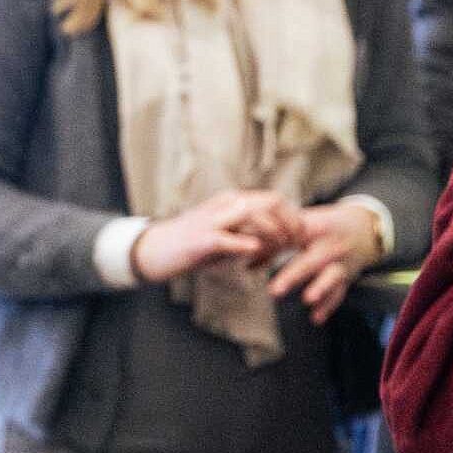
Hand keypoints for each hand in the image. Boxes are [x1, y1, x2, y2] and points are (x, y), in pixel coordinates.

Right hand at [127, 188, 301, 285]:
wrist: (152, 251)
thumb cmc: (190, 246)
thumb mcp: (224, 234)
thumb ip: (249, 232)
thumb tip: (277, 240)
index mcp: (231, 201)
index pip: (274, 199)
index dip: (294, 216)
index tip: (300, 237)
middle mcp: (224, 205)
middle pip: (270, 202)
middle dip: (290, 222)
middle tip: (296, 243)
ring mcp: (212, 220)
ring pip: (254, 215)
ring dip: (274, 233)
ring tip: (280, 250)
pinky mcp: (201, 240)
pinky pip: (228, 239)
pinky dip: (246, 245)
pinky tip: (255, 252)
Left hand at [267, 200, 384, 323]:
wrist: (362, 229)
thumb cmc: (320, 227)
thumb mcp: (300, 226)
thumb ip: (273, 241)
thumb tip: (243, 260)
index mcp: (315, 229)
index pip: (293, 236)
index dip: (275, 245)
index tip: (255, 256)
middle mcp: (331, 246)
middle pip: (312, 261)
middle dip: (294, 275)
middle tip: (275, 290)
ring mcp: (341, 262)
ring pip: (332, 276)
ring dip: (320, 288)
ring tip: (307, 300)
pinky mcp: (347, 277)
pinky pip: (340, 293)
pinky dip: (328, 306)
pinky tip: (315, 318)